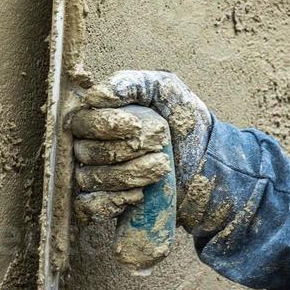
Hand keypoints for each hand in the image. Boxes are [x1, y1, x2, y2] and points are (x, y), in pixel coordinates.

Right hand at [70, 70, 214, 226]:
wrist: (208, 161)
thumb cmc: (184, 121)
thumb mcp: (165, 89)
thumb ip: (131, 83)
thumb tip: (94, 96)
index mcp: (98, 116)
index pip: (82, 122)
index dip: (105, 125)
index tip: (136, 125)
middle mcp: (89, 145)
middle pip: (85, 152)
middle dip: (125, 150)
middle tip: (159, 145)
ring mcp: (93, 175)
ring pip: (90, 178)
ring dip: (127, 174)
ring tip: (161, 166)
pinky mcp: (102, 202)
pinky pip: (88, 206)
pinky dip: (111, 201)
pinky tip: (138, 194)